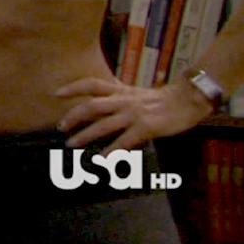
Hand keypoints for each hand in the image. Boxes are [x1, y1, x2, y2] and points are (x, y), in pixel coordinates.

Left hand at [54, 77, 214, 154]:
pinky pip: (124, 141)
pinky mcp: (146, 127)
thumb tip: (100, 100)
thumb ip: (118, 96)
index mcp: (121, 91)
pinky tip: (102, 160)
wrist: (188, 99)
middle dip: (73, 116)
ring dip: (85, 135)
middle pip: (91, 105)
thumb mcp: (135, 93)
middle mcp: (123, 100)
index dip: (73, 87)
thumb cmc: (161, 99)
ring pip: (103, 124)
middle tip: (60, 128)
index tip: (56, 94)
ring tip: (71, 145)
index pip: (92, 84)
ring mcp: (134, 114)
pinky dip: (112, 150)